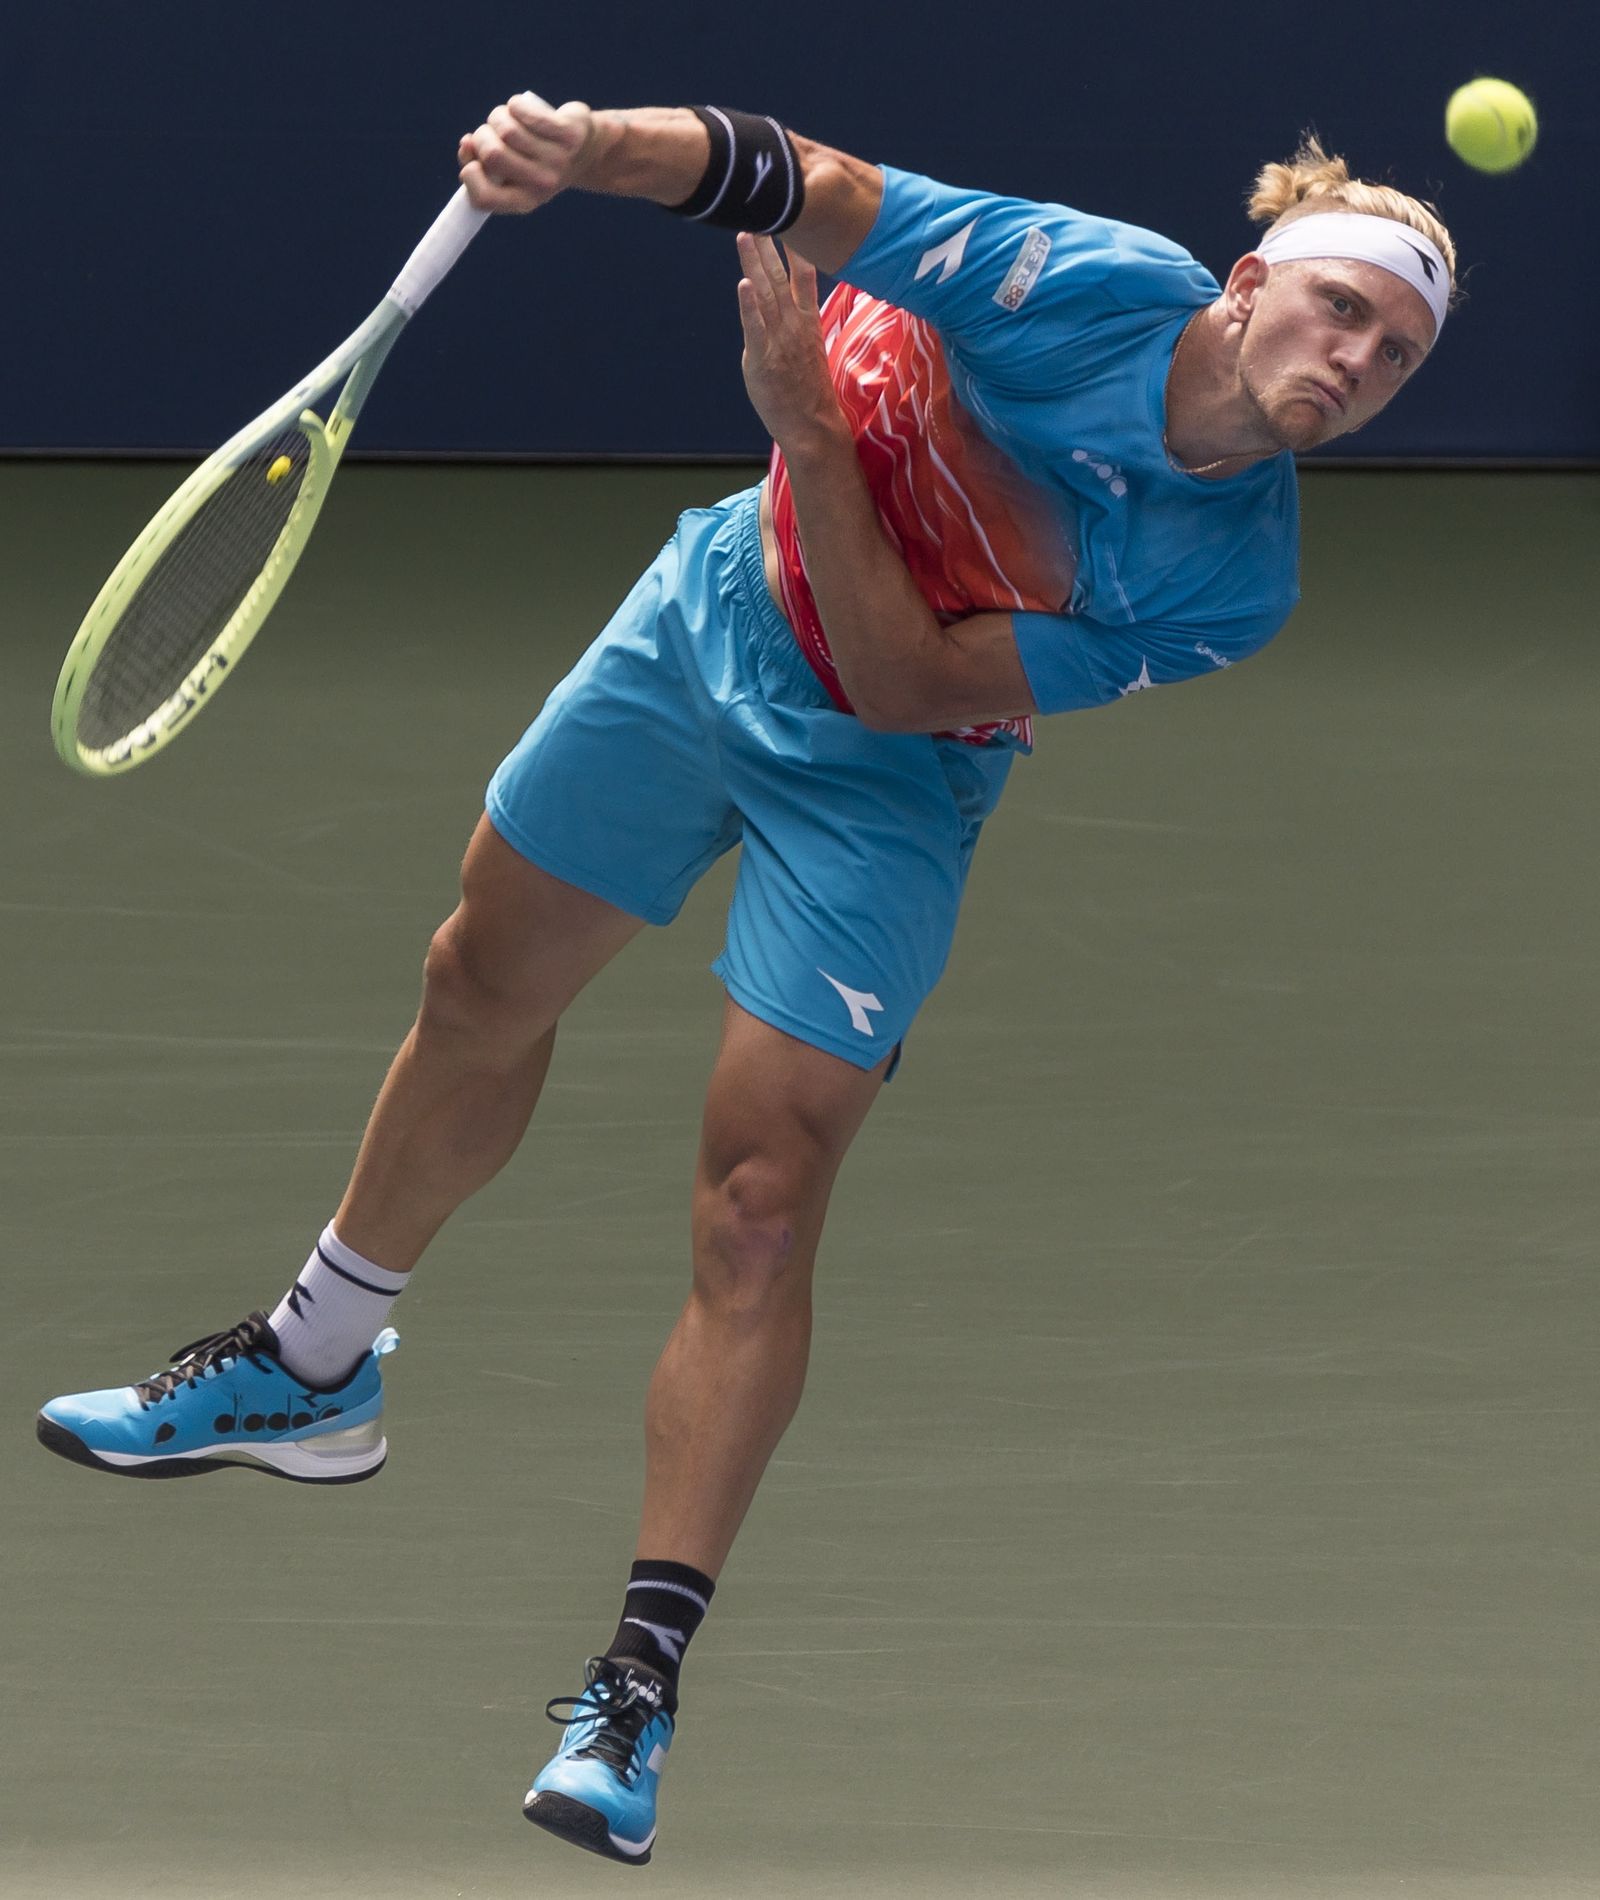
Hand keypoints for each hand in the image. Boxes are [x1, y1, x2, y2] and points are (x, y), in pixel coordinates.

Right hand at [458, 94, 593, 212]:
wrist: (587, 151)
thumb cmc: (537, 160)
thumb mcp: (510, 170)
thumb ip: (481, 164)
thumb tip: (466, 144)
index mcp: (525, 201)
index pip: (484, 198)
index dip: (469, 176)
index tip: (473, 162)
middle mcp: (542, 185)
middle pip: (492, 155)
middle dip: (481, 137)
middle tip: (490, 133)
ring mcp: (557, 160)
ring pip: (506, 130)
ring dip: (497, 117)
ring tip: (507, 118)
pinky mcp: (567, 134)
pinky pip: (524, 111)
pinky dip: (515, 105)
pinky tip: (519, 108)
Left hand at [736, 232, 845, 452]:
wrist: (811, 424)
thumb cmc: (806, 387)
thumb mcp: (807, 344)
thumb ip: (794, 317)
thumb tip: (779, 298)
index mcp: (807, 318)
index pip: (804, 273)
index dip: (796, 244)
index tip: (791, 214)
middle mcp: (795, 324)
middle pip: (781, 275)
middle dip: (770, 242)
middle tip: (760, 208)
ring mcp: (780, 340)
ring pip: (767, 294)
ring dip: (755, 263)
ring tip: (746, 234)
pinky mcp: (763, 359)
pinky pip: (756, 328)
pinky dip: (750, 306)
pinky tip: (744, 285)